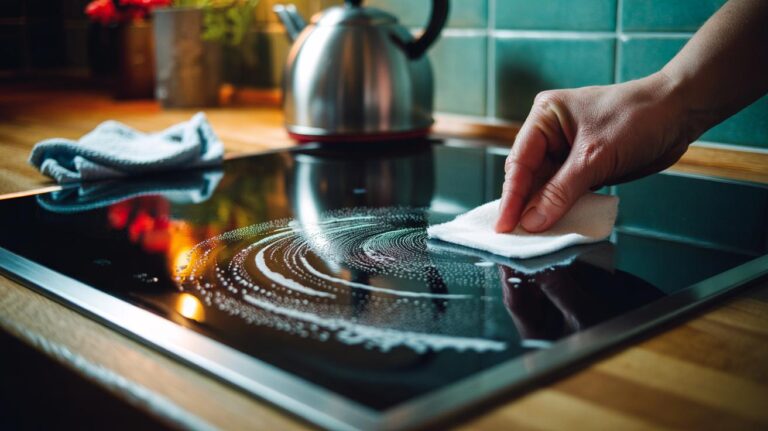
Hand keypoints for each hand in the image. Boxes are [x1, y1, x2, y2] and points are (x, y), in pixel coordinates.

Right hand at [495, 71, 694, 232]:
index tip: (503, 226)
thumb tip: (531, 222)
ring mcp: (568, 150)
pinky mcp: (584, 166)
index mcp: (545, 117)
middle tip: (514, 237)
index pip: (519, 162)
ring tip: (531, 237)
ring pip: (546, 187)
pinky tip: (556, 226)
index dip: (511, 197)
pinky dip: (562, 208)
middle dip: (524, 206)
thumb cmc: (637, 118)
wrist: (681, 112)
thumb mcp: (594, 157)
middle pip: (528, 177)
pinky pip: (565, 192)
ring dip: (543, 210)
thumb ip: (560, 192)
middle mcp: (551, 133)